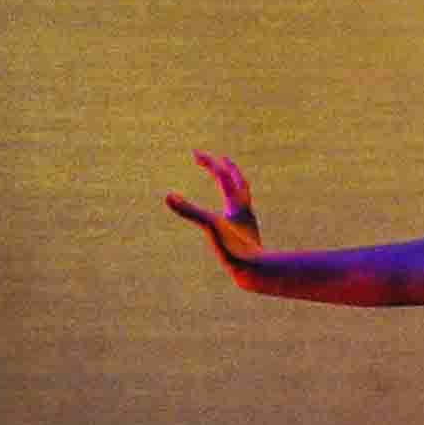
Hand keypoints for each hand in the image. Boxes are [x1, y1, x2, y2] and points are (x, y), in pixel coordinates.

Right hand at [164, 152, 263, 283]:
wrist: (256, 271)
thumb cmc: (234, 249)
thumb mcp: (209, 227)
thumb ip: (189, 210)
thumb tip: (167, 196)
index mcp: (236, 205)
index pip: (223, 176)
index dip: (209, 163)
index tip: (194, 153)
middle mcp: (244, 210)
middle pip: (237, 182)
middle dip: (226, 168)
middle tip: (216, 158)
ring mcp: (246, 222)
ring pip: (242, 198)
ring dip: (233, 185)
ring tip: (225, 179)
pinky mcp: (244, 235)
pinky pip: (239, 216)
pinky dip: (232, 207)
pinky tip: (229, 213)